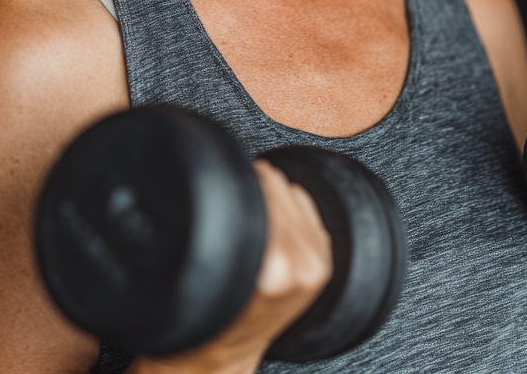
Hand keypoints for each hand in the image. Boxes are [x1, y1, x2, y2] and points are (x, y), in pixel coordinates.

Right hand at [134, 160, 332, 373]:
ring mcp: (315, 263)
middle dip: (253, 195)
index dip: (237, 182)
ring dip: (271, 204)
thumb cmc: (204, 311)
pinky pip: (306, 208)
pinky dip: (288, 213)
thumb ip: (224, 214)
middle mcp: (300, 264)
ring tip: (249, 231)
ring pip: (292, 192)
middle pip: (277, 184)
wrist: (219, 354)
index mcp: (273, 266)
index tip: (224, 195)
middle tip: (233, 221)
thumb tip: (229, 172)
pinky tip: (268, 234)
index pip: (263, 181)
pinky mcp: (322, 263)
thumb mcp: (204, 257)